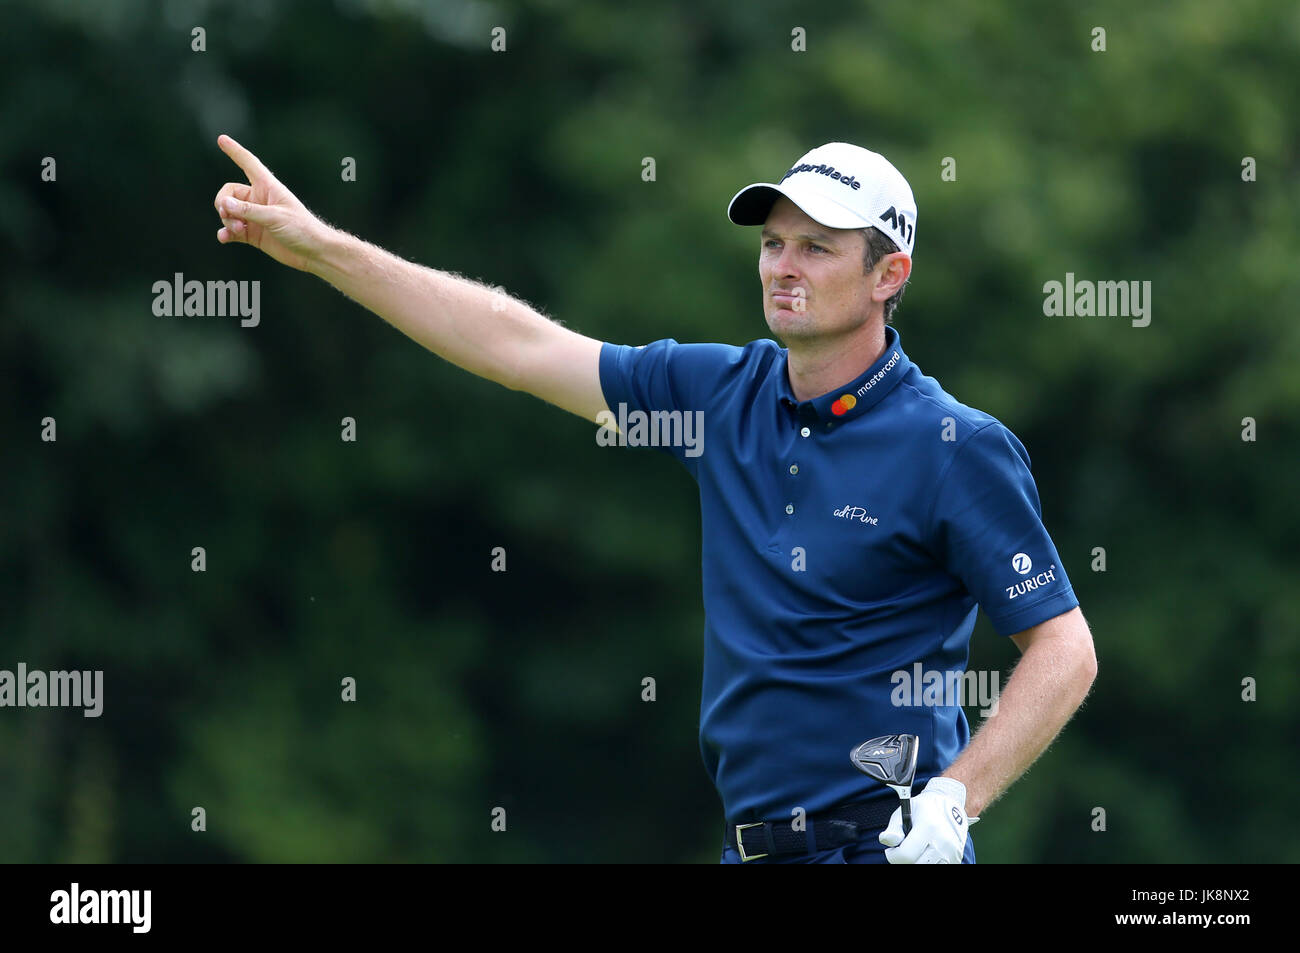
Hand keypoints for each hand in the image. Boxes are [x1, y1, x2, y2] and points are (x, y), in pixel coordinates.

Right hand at [213, 134, 327, 271]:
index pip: (248, 164)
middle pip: (229, 193)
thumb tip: (224, 204)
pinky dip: (226, 233)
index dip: (235, 151)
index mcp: (268, 187)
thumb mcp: (275, 217)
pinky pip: (232, 231)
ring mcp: (255, 217)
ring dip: (227, 221)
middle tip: (228, 214)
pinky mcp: (253, 234)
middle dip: (223, 203)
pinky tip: (225, 238)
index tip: (221, 139)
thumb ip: (248, 211)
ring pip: (228, 212)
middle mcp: (259, 199)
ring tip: (237, 230)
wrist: (314, 252)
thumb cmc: (302, 229)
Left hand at [878, 776, 978, 863]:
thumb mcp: (904, 812)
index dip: (893, 856)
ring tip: (914, 850)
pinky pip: (937, 867)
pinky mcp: (956, 859)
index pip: (906, 855)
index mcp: (928, 827)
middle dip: (904, 860)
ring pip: (926, 867)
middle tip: (902, 850)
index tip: (891, 850)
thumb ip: (893, 828)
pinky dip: (926, 862)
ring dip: (916, 861)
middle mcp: (943, 842)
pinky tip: (924, 852)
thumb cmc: (923, 809)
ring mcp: (952, 852)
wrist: (949, 805)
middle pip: (916, 864)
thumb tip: (887, 841)